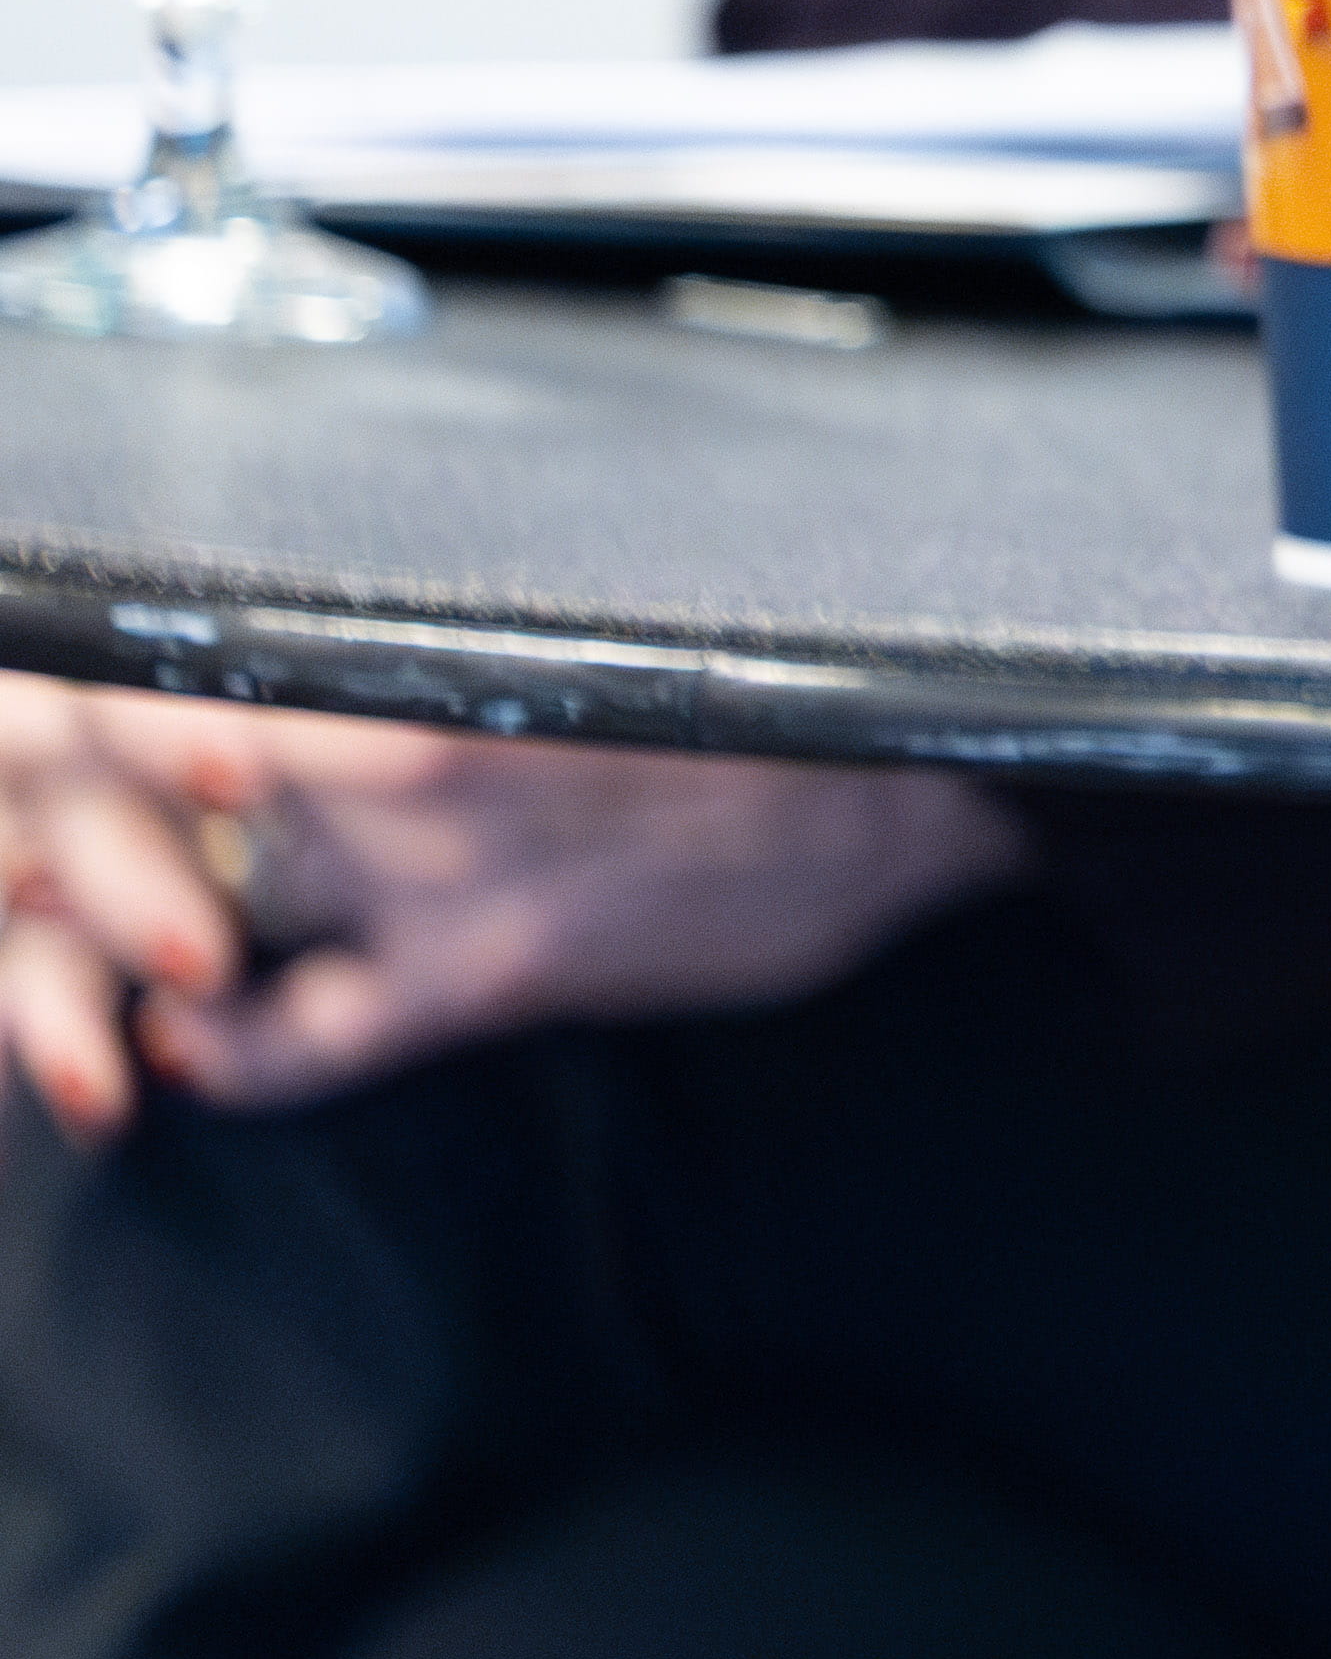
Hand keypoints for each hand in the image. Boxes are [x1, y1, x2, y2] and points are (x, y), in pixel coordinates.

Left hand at [0, 678, 1021, 1135]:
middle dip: (90, 809)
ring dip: (132, 921)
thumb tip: (330, 606)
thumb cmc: (766, 688)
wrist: (917, 782)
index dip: (98, 696)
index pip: (200, 672)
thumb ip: (456, 633)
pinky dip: (227, 1052)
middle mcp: (421, 766)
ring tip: (98, 923)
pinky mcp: (497, 977)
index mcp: (444, 657)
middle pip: (176, 787)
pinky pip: (306, 1039)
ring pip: (212, 905)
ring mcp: (453, 883)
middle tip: (49, 810)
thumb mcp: (605, 620)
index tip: (55, 691)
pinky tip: (184, 1040)